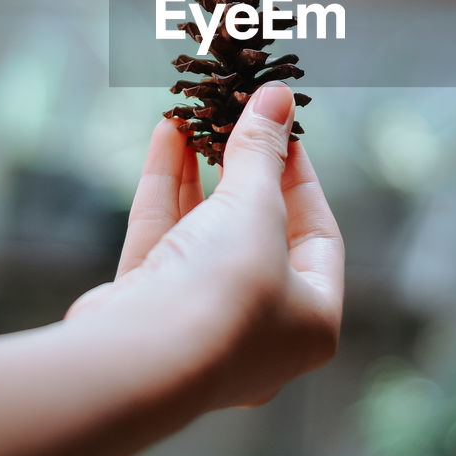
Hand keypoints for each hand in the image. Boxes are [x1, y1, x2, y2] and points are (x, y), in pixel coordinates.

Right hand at [67, 82, 343, 410]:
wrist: (138, 359)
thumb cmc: (224, 291)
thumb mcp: (256, 207)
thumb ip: (263, 150)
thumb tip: (278, 96)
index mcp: (311, 320)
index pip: (317, 236)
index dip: (301, 179)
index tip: (283, 131)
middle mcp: (259, 330)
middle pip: (257, 233)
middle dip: (242, 171)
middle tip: (237, 120)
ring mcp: (198, 324)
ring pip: (203, 233)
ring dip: (199, 172)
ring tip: (195, 116)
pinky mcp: (147, 311)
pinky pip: (163, 239)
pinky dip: (166, 188)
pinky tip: (166, 133)